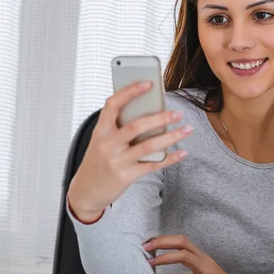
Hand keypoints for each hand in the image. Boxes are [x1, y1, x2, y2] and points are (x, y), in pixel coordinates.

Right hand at [68, 81, 193, 222]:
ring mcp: (117, 161)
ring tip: (187, 129)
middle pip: (137, 126)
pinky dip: (169, 158)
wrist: (85, 190)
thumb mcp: (102, 140)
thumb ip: (120, 127)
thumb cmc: (99, 160)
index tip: (148, 83)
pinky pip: (152, 165)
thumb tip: (152, 112)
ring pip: (148, 146)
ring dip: (171, 137)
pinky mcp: (126, 176)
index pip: (113, 105)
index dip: (130, 92)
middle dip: (160, 118)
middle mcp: (108, 144)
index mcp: (100, 130)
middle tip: (178, 113)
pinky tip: (182, 152)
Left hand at [144, 235, 260, 273]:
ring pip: (184, 255)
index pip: (182, 242)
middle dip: (163, 242)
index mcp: (201, 259)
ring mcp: (207, 270)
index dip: (166, 240)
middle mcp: (204, 260)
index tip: (150, 243)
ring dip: (165, 257)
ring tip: (151, 263)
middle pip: (183, 242)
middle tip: (147, 247)